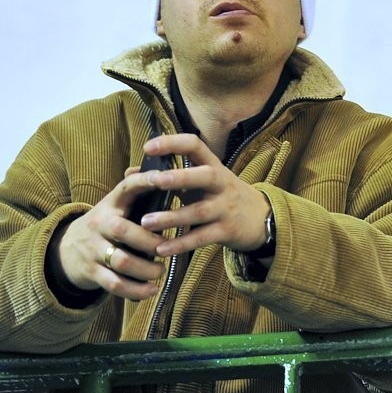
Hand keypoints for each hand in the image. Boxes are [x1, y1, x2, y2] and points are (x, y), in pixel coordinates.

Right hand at [53, 170, 168, 300]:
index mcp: (112, 203)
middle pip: (123, 230)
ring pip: (120, 261)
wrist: (66, 250)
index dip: (144, 181)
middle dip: (149, 241)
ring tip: (161, 271)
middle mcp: (100, 224)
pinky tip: (152, 290)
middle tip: (168, 247)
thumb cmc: (106, 224)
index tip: (164, 178)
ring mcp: (93, 249)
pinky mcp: (91, 272)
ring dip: (146, 269)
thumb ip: (139, 192)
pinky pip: (114, 284)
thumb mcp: (117, 205)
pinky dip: (136, 290)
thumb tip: (167, 165)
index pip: (127, 187)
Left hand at [132, 133, 271, 258]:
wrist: (261, 219)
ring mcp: (226, 208)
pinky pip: (202, 238)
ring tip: (146, 222)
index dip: (173, 144)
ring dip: (172, 217)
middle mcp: (223, 185)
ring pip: (199, 212)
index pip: (195, 146)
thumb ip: (170, 178)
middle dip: (181, 178)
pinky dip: (181, 244)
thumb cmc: (222, 196)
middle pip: (206, 176)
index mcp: (214, 167)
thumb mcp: (203, 183)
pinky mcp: (227, 231)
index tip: (148, 146)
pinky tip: (161, 248)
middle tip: (155, 180)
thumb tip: (130, 172)